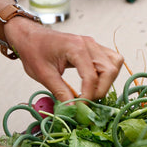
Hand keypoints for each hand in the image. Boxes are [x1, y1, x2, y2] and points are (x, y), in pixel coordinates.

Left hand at [5, 18, 123, 101]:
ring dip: (107, 81)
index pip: (91, 76)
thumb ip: (60, 92)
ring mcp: (93, 44)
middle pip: (109, 70)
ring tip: (91, 91)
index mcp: (75, 47)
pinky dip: (107, 74)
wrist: (30, 36)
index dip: (88, 95)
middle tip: (86, 100)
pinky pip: (111, 60)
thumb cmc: (34, 51)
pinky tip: (94, 82)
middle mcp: (89, 44)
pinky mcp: (94, 48)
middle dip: (101, 89)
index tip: (80, 107)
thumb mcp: (44, 75)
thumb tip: (73, 109)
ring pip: (115, 63)